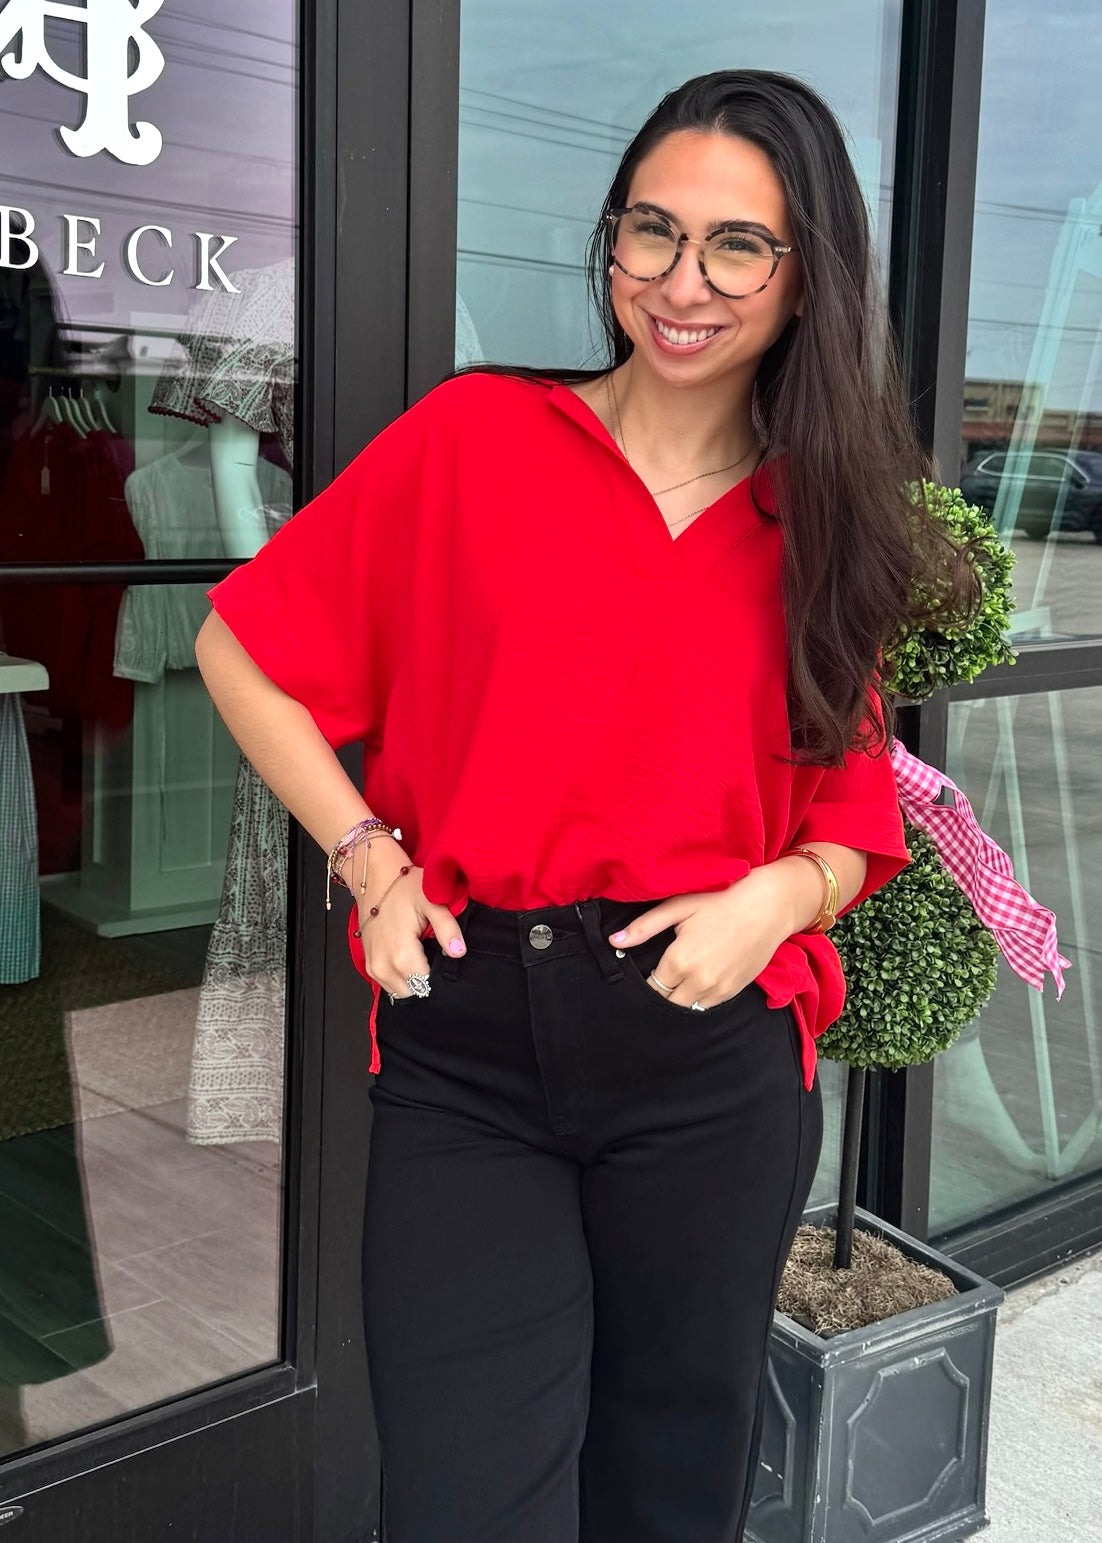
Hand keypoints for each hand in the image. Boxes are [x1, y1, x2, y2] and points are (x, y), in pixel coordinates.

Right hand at [354, 846, 465, 999]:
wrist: (375, 878)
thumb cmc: (404, 887)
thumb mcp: (431, 901)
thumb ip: (447, 928)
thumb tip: (459, 952)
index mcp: (401, 956)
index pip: (428, 987)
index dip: (441, 980)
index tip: (448, 964)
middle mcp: (384, 968)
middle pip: (416, 993)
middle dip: (429, 982)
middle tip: (438, 959)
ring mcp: (374, 969)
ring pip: (402, 993)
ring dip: (416, 982)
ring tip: (425, 957)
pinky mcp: (370, 966)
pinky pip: (391, 985)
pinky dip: (403, 978)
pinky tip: (413, 959)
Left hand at [608, 869, 793, 1009]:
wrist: (767, 907)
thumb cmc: (719, 901)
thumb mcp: (678, 907)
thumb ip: (644, 927)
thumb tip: (614, 942)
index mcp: (679, 960)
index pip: (652, 986)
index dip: (648, 980)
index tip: (649, 972)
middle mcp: (697, 980)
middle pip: (668, 1002)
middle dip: (663, 992)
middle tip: (664, 976)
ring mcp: (718, 989)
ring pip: (688, 1008)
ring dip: (681, 998)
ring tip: (681, 980)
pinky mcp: (734, 992)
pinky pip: (707, 1006)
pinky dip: (700, 998)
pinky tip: (700, 980)